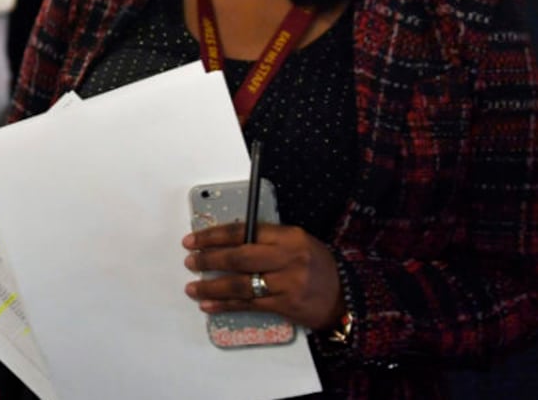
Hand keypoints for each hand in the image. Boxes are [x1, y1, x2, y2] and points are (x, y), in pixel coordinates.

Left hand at [182, 222, 345, 330]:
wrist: (346, 297)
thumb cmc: (316, 266)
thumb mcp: (296, 243)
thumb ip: (265, 240)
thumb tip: (224, 242)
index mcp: (289, 236)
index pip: (243, 231)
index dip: (214, 236)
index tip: (193, 239)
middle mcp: (288, 258)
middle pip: (239, 257)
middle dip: (209, 259)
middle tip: (190, 260)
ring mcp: (287, 284)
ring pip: (240, 284)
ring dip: (212, 286)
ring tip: (193, 286)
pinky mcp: (286, 306)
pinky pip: (249, 305)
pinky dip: (225, 305)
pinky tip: (208, 305)